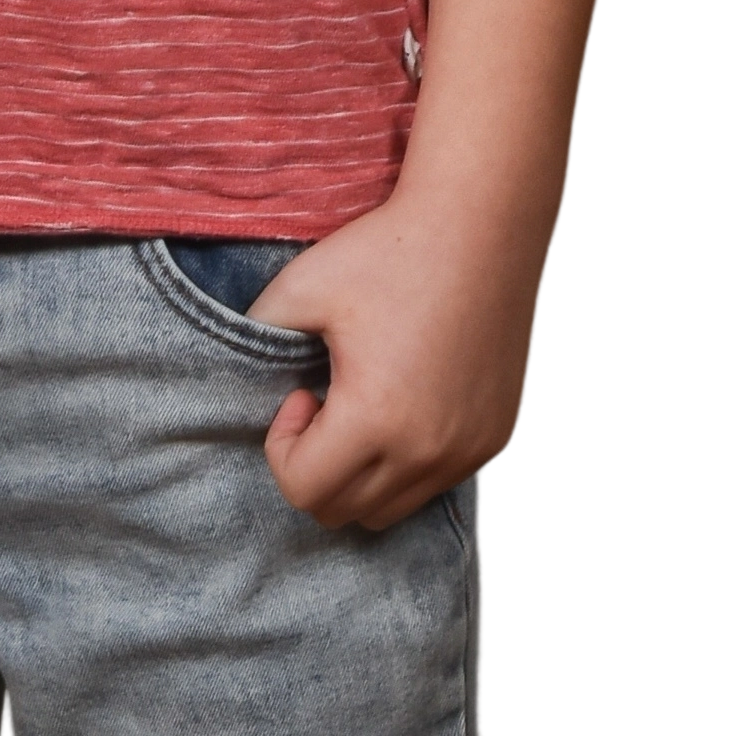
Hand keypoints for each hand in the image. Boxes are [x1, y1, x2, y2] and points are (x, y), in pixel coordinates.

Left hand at [248, 184, 549, 532]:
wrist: (480, 224)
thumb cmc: (389, 251)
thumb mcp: (300, 288)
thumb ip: (253, 338)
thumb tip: (241, 378)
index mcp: (377, 419)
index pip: (303, 492)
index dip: (282, 447)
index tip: (299, 392)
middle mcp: (430, 451)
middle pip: (345, 512)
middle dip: (316, 467)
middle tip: (322, 401)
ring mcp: (470, 449)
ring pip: (392, 508)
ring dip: (361, 474)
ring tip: (361, 405)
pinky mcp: (494, 436)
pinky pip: (436, 482)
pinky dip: (407, 463)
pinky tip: (403, 400)